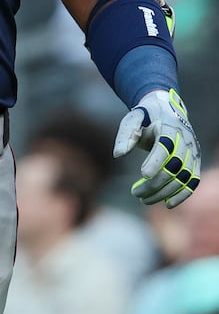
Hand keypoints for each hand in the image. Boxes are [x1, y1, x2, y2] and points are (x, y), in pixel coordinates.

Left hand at [113, 88, 199, 207]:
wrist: (166, 109)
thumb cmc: (146, 116)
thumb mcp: (133, 118)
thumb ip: (126, 134)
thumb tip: (117, 154)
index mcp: (170, 125)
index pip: (166, 145)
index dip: (156, 161)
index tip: (143, 174)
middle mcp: (186, 139)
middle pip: (174, 165)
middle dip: (155, 182)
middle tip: (135, 193)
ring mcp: (193, 151)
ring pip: (183, 177)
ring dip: (165, 192)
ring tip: (144, 200)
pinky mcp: (195, 161)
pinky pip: (192, 180)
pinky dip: (182, 194)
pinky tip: (168, 204)